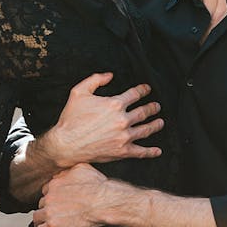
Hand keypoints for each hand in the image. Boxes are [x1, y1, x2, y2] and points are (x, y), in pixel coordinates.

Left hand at [33, 163, 108, 226]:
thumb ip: (67, 171)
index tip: (54, 200)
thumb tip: (61, 174)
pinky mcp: (52, 226)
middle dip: (46, 207)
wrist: (103, 203)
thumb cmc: (97, 187)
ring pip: (37, 217)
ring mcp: (49, 212)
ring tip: (42, 223)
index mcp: (55, 184)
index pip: (46, 190)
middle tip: (52, 212)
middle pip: (42, 203)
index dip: (50, 196)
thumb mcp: (81, 169)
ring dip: (40, 220)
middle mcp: (50, 197)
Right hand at [47, 72, 163, 166]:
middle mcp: (123, 120)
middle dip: (152, 107)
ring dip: (155, 125)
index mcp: (114, 104)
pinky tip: (157, 150)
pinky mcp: (122, 152)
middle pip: (144, 112)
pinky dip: (151, 151)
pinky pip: (141, 152)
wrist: (66, 144)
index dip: (143, 90)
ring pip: (146, 130)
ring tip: (160, 122)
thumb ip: (95, 79)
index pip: (135, 94)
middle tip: (157, 106)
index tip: (147, 89)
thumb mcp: (79, 92)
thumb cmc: (71, 118)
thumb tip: (110, 75)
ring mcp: (124, 137)